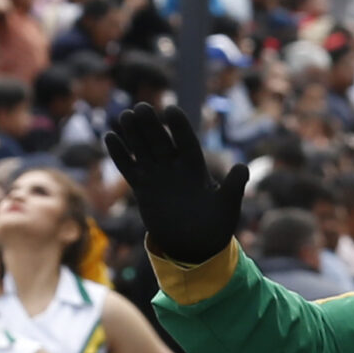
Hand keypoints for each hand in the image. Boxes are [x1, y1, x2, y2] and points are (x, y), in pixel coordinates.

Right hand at [103, 103, 245, 265]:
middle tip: (142, 107)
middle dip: (152, 125)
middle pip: (161, 142)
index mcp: (196, 168)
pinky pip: (129, 168)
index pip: (186, 142)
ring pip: (143, 150)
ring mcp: (157, 176)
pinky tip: (110, 136)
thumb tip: (243, 167)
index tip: (171, 110)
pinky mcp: (142, 188)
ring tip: (125, 116)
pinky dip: (120, 154)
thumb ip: (234, 186)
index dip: (179, 127)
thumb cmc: (216, 225)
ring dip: (133, 134)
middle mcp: (175, 168)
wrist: (195, 245)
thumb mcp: (228, 207)